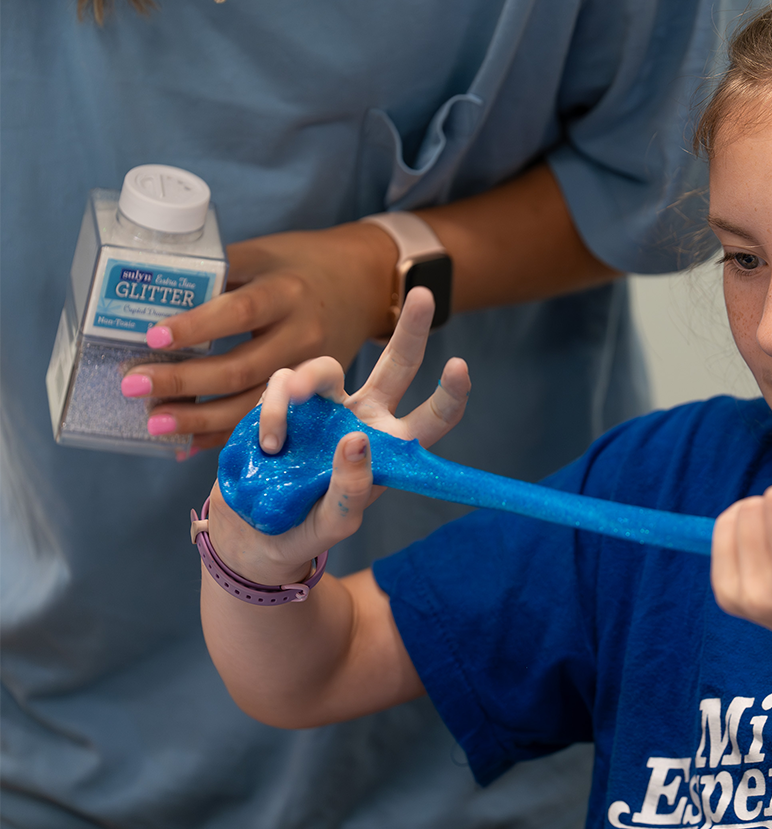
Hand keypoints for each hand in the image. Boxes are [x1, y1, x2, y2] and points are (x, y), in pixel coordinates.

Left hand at [122, 222, 397, 452]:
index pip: (239, 311)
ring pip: (254, 404)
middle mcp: (303, 335)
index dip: (196, 327)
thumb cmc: (300, 265)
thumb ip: (218, 273)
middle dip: (185, 382)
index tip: (152, 337)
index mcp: (287, 292)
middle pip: (242, 368)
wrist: (363, 285)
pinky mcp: (313, 395)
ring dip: (200, 419)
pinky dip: (223, 436)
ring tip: (153, 422)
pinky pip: (264, 420)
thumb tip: (151, 294)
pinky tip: (184, 442)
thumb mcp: (263, 254)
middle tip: (133, 384)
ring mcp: (310, 371)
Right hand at [205, 287, 469, 584]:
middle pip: (397, 365)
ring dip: (305, 383)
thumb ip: (349, 492)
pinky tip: (269, 442)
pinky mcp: (283, 402)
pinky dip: (274, 410)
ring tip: (282, 426)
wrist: (253, 534)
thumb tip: (355, 442)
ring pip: (327, 366)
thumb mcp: (333, 524)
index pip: (432, 418)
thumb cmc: (305, 530)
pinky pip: (282, 384)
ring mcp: (324, 407)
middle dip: (412, 329)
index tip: (460, 366)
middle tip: (423, 294)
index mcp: (389, 448)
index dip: (450, 393)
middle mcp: (364, 417)